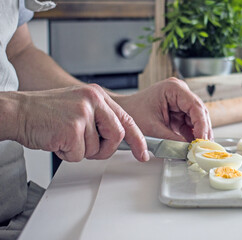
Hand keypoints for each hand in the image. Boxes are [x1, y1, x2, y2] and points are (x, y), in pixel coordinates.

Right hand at [13, 84, 148, 161]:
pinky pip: (79, 155)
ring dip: (80, 151)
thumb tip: (119, 137)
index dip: (138, 139)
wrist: (17, 111)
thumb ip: (100, 118)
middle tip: (89, 149)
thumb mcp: (79, 106)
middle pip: (117, 135)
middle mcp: (93, 101)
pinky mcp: (72, 128)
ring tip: (64, 137)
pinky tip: (57, 140)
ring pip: (95, 149)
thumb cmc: (45, 112)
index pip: (126, 119)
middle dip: (105, 149)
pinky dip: (67, 154)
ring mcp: (83, 114)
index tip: (143, 153)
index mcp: (97, 95)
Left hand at [115, 78, 212, 141]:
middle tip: (204, 147)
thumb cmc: (132, 113)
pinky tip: (193, 145)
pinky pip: (190, 124)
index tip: (202, 140)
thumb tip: (187, 149)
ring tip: (199, 148)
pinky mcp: (179, 111)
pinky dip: (192, 135)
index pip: (195, 107)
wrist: (121, 113)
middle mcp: (180, 92)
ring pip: (198, 119)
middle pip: (200, 113)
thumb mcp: (152, 129)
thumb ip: (172, 140)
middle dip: (203, 131)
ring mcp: (181, 102)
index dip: (202, 125)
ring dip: (199, 134)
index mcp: (174, 89)